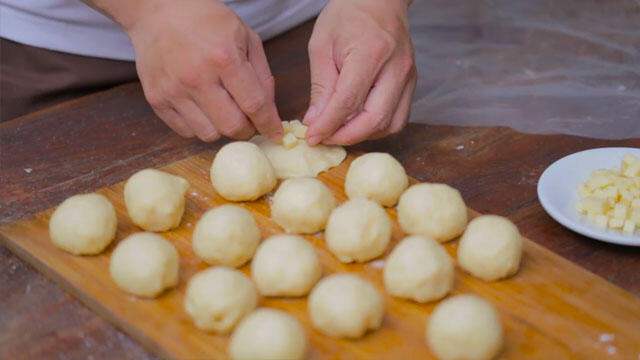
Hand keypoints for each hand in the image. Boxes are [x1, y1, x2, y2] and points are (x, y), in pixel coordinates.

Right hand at [127, 0, 281, 141]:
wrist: (158, 11)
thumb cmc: (206, 21)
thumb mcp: (245, 36)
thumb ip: (262, 75)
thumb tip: (269, 111)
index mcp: (223, 58)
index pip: (254, 105)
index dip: (269, 124)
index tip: (275, 134)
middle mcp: (196, 77)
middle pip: (231, 127)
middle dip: (247, 130)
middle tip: (249, 121)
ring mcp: (172, 90)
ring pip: (208, 134)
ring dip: (222, 129)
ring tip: (223, 111)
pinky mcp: (155, 99)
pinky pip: (186, 131)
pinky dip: (200, 126)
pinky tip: (203, 108)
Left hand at [304, 0, 415, 145]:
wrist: (379, 1)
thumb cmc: (348, 16)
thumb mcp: (322, 45)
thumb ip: (320, 86)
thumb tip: (315, 121)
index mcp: (371, 52)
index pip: (348, 100)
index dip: (328, 124)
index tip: (312, 137)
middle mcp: (396, 68)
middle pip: (374, 119)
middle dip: (346, 136)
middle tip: (325, 138)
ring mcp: (408, 77)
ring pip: (389, 124)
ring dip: (363, 135)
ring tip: (339, 131)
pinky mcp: (411, 84)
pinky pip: (397, 118)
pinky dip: (376, 128)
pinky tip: (358, 123)